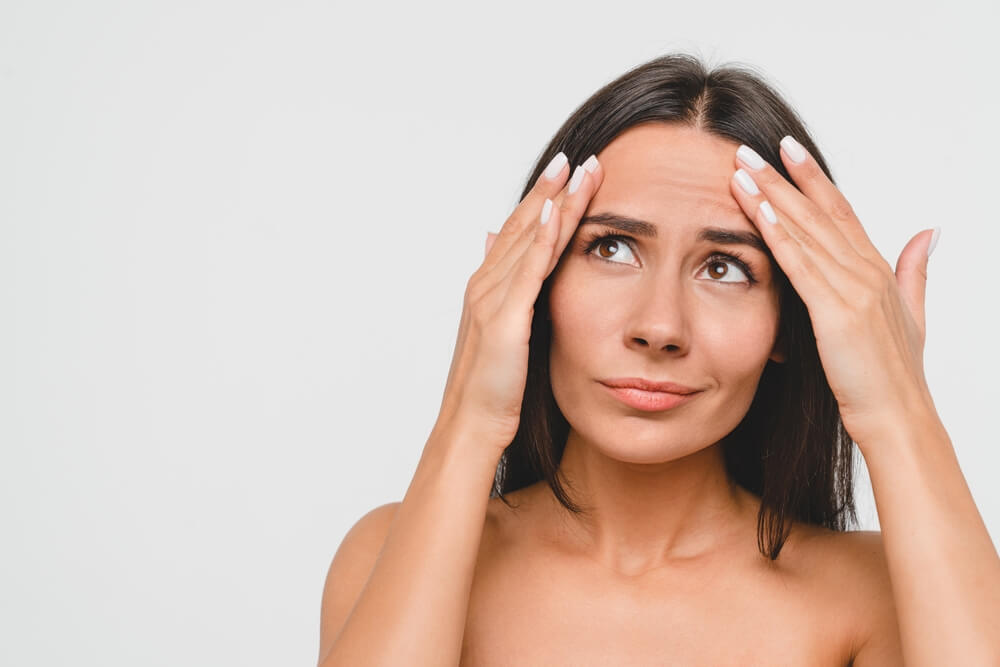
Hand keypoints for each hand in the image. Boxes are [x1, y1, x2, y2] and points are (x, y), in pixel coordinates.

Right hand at [435, 152, 603, 453]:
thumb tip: (492, 246)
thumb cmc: (489, 388)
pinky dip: (541, 238)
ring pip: (527, 239)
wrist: (471, 423)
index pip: (517, 233)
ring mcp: (493, 298)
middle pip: (522, 226)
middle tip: (576, 158)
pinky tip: (557, 211)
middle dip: (549, 190)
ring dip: (553, 202)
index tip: (565, 173)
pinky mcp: (505, 318)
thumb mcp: (500, 333)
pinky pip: (528, 270)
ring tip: (577, 172)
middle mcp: (486, 284)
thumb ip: (502, 290)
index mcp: (487, 287)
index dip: (540, 200)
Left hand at [729, 138, 939, 447]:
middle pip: (818, 211)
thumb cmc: (895, 375)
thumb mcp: (911, 315)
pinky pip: (801, 265)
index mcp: (876, 269)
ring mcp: (853, 289)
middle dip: (782, 177)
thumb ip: (915, 270)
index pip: (840, 210)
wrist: (899, 417)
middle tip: (748, 147)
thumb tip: (930, 232)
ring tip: (740, 168)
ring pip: (805, 230)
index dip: (812, 179)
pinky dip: (778, 235)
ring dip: (771, 196)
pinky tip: (757, 211)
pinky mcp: (837, 312)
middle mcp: (866, 270)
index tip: (786, 150)